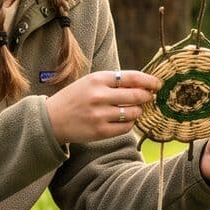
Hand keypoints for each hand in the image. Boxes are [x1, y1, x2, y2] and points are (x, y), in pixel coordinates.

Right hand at [45, 69, 159, 144]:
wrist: (51, 119)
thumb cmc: (76, 98)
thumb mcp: (91, 82)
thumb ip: (115, 82)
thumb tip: (144, 86)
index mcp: (98, 79)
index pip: (132, 77)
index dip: (149, 81)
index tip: (158, 84)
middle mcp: (99, 95)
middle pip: (136, 96)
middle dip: (146, 97)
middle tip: (148, 98)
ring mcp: (100, 114)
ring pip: (133, 112)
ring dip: (137, 111)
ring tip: (131, 110)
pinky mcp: (100, 131)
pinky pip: (126, 127)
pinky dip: (129, 124)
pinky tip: (122, 120)